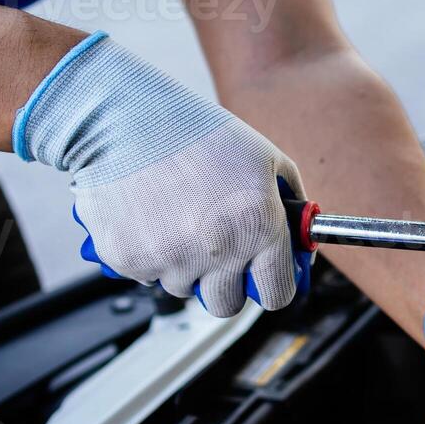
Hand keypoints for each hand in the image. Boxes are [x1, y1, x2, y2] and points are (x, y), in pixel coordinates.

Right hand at [14, 32, 311, 315]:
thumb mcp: (264, 156)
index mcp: (258, 226)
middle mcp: (217, 250)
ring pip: (184, 289)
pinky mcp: (129, 260)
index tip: (263, 276)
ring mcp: (170, 259)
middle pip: (227, 304)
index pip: (278, 294)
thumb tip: (302, 235)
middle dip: (226, 284)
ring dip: (184, 266)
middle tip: (216, 251)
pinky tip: (149, 218)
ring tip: (177, 219)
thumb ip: (291, 200)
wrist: (122, 118)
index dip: (271, 285)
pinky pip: (146, 276)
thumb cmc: (194, 131)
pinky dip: (149, 255)